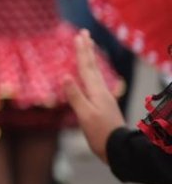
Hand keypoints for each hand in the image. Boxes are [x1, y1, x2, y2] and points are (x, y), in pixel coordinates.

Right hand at [64, 29, 124, 163]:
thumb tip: (65, 76)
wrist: (118, 148)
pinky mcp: (103, 104)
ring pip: (95, 73)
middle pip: (92, 66)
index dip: (82, 51)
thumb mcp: (85, 115)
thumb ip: (75, 96)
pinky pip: (95, 82)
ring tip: (87, 49)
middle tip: (84, 34)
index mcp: (96, 92)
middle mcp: (101, 91)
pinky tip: (90, 76)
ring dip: (90, 59)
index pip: (86, 67)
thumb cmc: (100, 133)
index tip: (79, 36)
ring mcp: (103, 97)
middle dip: (87, 49)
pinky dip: (91, 73)